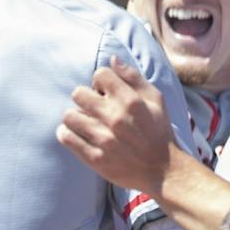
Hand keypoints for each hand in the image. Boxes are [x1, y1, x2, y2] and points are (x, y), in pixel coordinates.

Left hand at [59, 59, 180, 194]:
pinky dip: (67, 133)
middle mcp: (115, 118)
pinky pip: (66, 137)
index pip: (100, 74)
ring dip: (76, 116)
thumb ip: (133, 77)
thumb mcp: (156, 100)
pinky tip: (76, 134)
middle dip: (85, 97)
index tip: (106, 92)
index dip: (101, 81)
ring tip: (86, 122)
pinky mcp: (94, 158)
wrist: (163, 170)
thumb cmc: (159, 132)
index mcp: (130, 101)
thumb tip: (112, 59)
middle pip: (78, 93)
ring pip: (69, 115)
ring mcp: (103, 139)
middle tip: (94, 108)